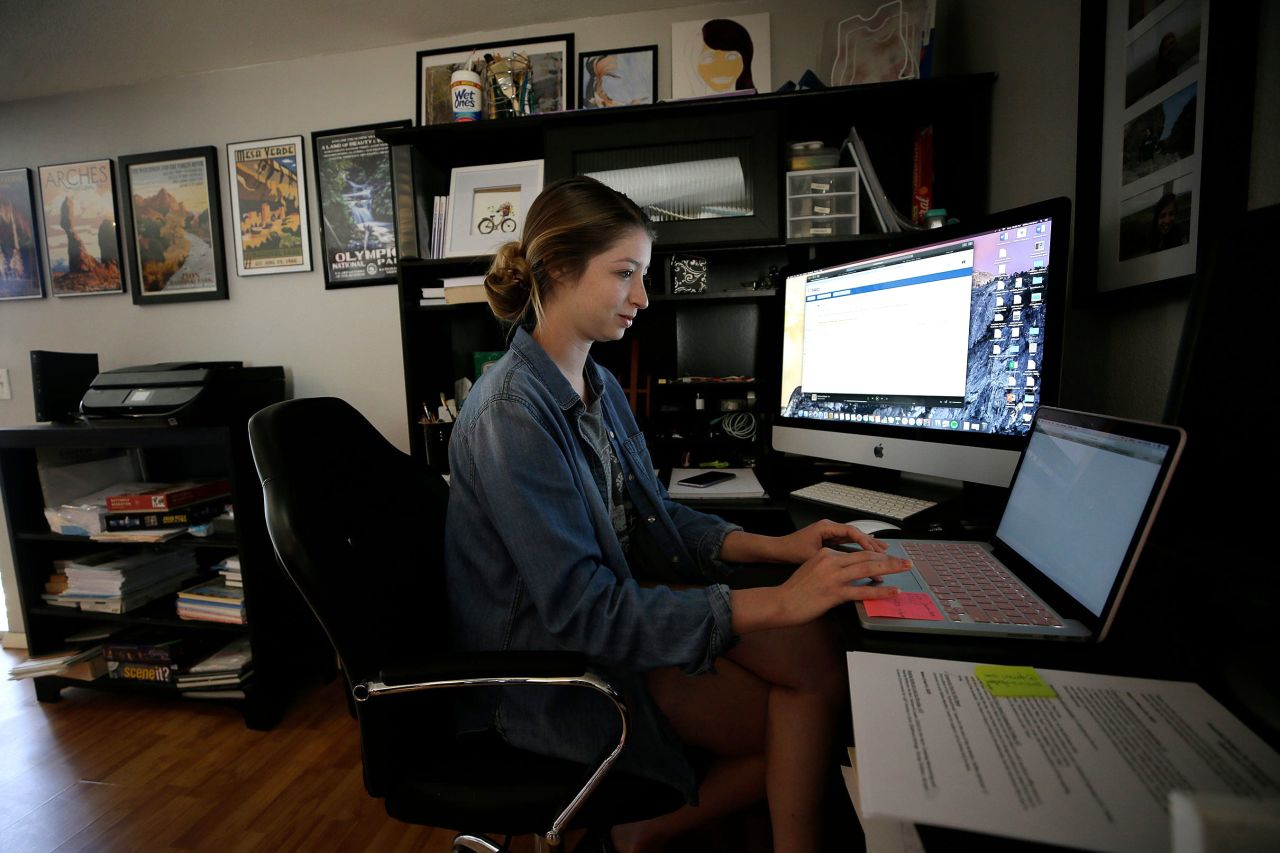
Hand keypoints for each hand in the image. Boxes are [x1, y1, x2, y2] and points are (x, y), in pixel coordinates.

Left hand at [773, 519, 889, 563]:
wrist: (778, 550)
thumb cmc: (791, 550)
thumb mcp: (812, 555)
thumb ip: (831, 558)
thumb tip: (850, 564)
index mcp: (826, 527)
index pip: (851, 531)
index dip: (866, 541)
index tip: (876, 551)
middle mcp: (830, 527)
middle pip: (856, 534)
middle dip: (872, 543)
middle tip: (887, 552)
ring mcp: (830, 533)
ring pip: (853, 539)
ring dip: (867, 546)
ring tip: (883, 552)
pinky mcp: (829, 541)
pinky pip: (847, 544)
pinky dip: (858, 550)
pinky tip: (867, 556)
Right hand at [776, 548, 910, 625]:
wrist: (781, 602)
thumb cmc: (795, 590)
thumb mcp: (812, 569)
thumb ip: (829, 567)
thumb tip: (847, 573)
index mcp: (826, 554)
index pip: (856, 553)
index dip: (876, 556)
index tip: (888, 559)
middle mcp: (831, 561)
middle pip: (866, 557)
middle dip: (889, 559)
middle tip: (905, 562)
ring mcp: (833, 577)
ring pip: (867, 569)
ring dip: (890, 568)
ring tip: (904, 569)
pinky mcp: (834, 593)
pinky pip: (862, 591)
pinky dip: (880, 591)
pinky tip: (892, 591)